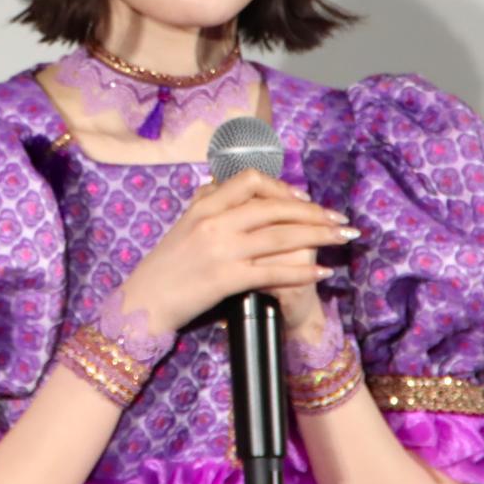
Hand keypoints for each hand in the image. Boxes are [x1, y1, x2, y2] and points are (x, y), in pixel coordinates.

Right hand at [120, 169, 357, 334]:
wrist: (142, 303)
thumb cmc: (164, 267)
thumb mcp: (183, 224)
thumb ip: (208, 203)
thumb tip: (229, 184)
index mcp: (204, 205)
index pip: (250, 180)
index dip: (282, 187)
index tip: (303, 198)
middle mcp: (214, 222)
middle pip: (275, 207)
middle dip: (314, 213)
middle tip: (339, 220)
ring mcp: (221, 250)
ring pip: (281, 236)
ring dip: (318, 236)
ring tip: (342, 238)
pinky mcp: (226, 280)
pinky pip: (274, 272)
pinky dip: (302, 271)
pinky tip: (322, 272)